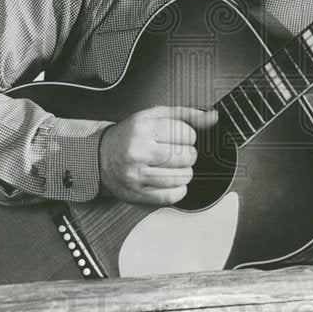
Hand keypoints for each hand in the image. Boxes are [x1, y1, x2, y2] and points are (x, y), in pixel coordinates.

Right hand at [99, 105, 218, 205]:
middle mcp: (138, 151)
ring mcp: (137, 175)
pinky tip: (170, 180)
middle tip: (177, 153)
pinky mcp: (138, 194)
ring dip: (185, 173)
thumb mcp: (155, 116)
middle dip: (188, 155)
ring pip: (182, 177)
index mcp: (143, 128)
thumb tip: (212, 117)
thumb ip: (186, 115)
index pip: (186, 133)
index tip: (181, 138)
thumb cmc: (130, 136)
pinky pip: (172, 196)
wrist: (100, 157)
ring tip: (173, 167)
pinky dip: (178, 189)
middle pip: (186, 156)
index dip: (189, 136)